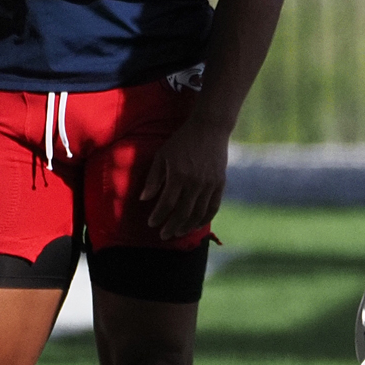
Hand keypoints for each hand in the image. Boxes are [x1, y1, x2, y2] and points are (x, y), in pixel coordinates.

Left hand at [142, 116, 228, 240]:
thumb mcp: (162, 155)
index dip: (158, 217)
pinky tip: (196, 225)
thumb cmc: (181, 141)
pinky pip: (213, 207)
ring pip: (198, 214)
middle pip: (182, 213)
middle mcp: (195, 182)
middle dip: (171, 227)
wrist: (209, 128)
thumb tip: (144, 199)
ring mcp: (209, 184)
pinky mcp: (220, 184)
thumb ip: (153, 178)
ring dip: (187, 227)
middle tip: (163, 235)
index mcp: (178, 175)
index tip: (151, 223)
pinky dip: (204, 219)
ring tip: (178, 233)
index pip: (166, 204)